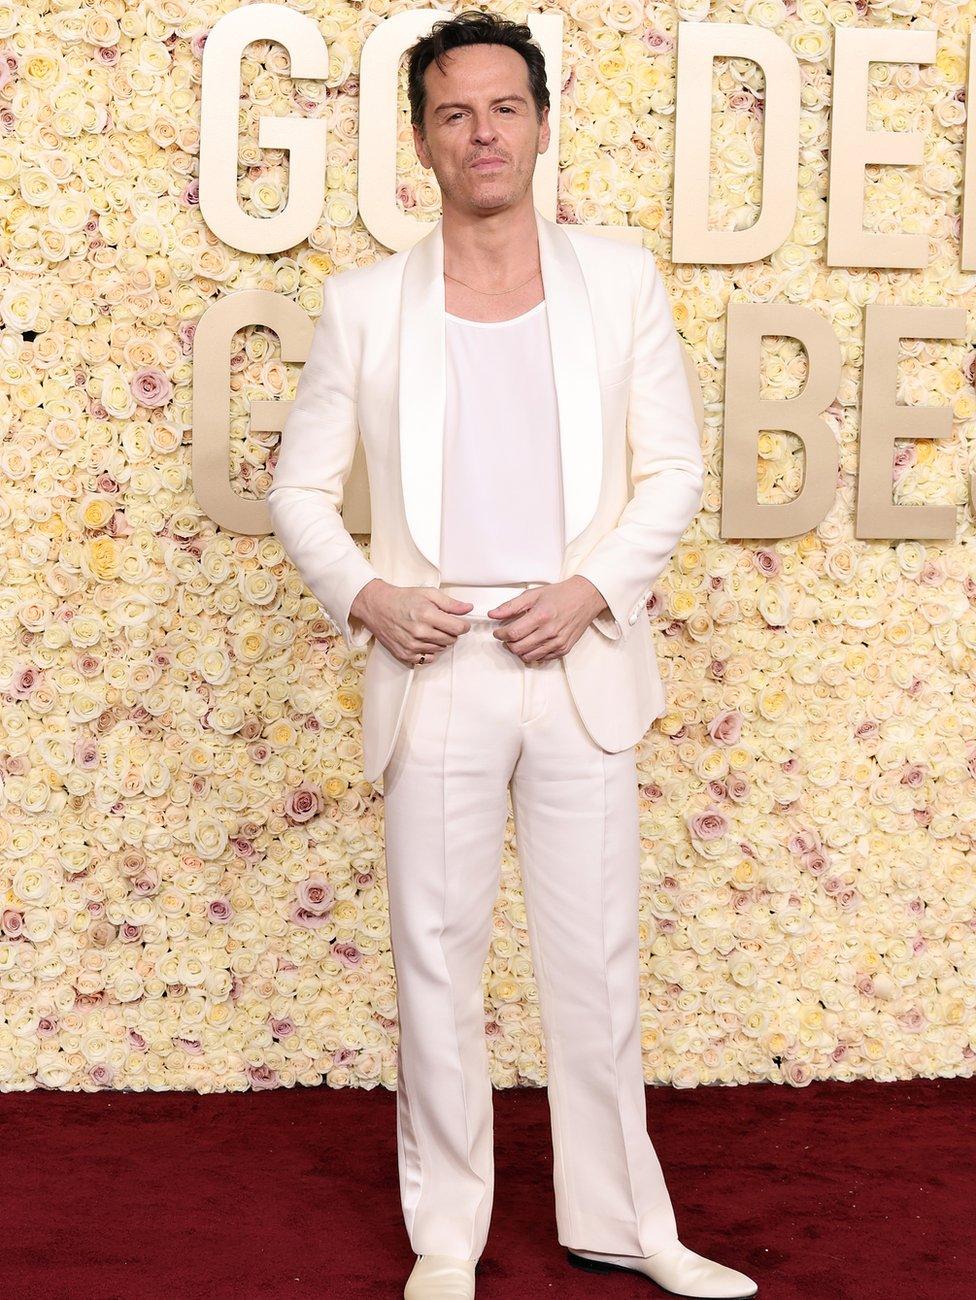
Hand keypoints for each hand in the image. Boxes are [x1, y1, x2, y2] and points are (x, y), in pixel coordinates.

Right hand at [349, 580, 473, 665]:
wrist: (377, 606)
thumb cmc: (402, 599)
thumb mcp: (428, 594)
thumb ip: (450, 603)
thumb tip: (467, 608)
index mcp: (427, 615)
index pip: (458, 629)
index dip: (463, 626)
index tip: (461, 623)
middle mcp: (420, 632)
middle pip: (451, 640)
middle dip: (451, 632)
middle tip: (441, 623)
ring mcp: (412, 646)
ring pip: (440, 650)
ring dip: (439, 641)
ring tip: (429, 629)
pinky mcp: (405, 655)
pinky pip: (427, 659)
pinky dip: (428, 651)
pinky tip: (422, 640)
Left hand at [487, 577, 608, 662]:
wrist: (585, 597)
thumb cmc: (560, 595)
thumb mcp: (533, 594)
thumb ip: (511, 606)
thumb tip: (493, 614)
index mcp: (540, 616)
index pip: (513, 633)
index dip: (500, 634)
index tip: (498, 632)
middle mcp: (549, 632)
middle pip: (518, 648)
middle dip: (507, 643)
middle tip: (506, 637)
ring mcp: (558, 642)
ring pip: (528, 657)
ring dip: (519, 651)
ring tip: (518, 641)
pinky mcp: (564, 649)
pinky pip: (542, 659)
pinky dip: (533, 654)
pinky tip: (532, 644)